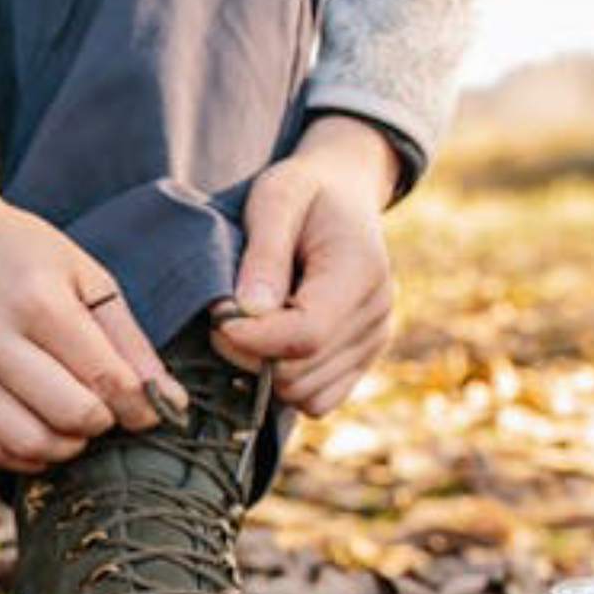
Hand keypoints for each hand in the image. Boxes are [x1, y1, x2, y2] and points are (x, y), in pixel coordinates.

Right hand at [0, 114, 186, 471]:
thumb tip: (165, 400)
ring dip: (65, 446)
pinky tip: (37, 428)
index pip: (105, 380)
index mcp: (35, 300)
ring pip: (27, 444)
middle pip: (69, 417)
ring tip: (72, 422)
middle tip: (105, 411)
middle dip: (101, 424)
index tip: (146, 409)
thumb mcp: (81, 273)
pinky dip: (24, 454)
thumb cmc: (13, 250)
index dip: (138, 406)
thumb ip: (126, 338)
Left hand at [217, 114, 401, 416]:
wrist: (343, 196)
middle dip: (249, 353)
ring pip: (304, 394)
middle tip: (226, 314)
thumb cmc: (304, 192)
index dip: (251, 339)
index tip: (216, 318)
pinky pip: (317, 401)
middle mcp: (377, 314)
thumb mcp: (276, 199)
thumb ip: (264, 253)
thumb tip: (251, 309)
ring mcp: (374, 342)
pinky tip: (272, 342)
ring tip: (252, 323)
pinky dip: (286, 383)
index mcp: (360, 272)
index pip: (305, 334)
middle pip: (299, 372)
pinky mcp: (362, 360)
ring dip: (264, 369)